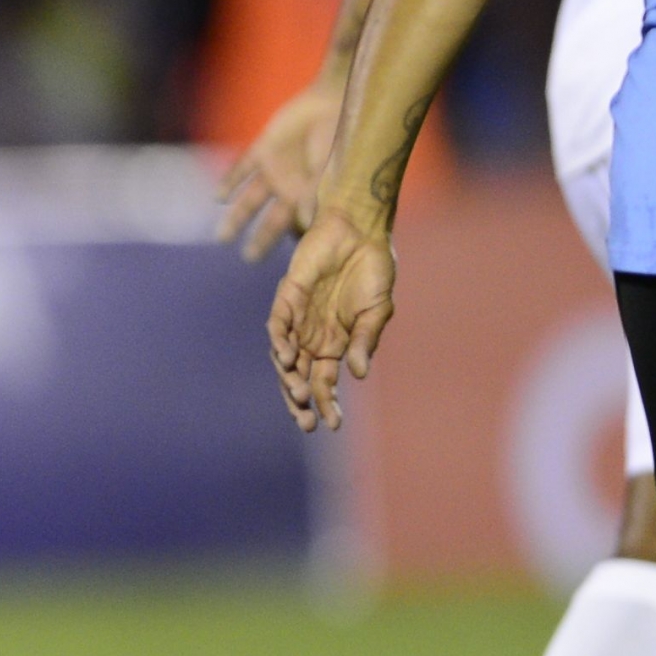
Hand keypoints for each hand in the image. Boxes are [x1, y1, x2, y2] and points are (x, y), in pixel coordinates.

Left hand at [214, 76, 342, 261]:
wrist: (334, 99)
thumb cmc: (340, 136)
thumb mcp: (330, 170)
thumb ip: (316, 195)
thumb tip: (306, 226)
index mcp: (310, 196)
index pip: (296, 227)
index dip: (289, 243)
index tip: (283, 265)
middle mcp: (291, 187)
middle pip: (271, 221)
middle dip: (261, 240)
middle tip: (249, 259)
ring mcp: (276, 168)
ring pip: (251, 200)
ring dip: (237, 218)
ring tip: (223, 238)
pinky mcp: (264, 148)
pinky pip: (242, 168)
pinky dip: (229, 181)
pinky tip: (217, 199)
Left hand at [265, 203, 395, 431]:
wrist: (361, 230)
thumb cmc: (373, 269)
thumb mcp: (377, 310)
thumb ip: (365, 340)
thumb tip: (356, 374)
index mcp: (335, 344)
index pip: (324, 382)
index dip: (327, 404)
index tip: (332, 425)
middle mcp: (312, 336)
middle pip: (298, 377)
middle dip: (301, 402)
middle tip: (306, 423)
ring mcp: (298, 318)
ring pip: (284, 357)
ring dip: (289, 378)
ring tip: (299, 395)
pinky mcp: (287, 296)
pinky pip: (278, 324)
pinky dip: (279, 342)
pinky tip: (286, 358)